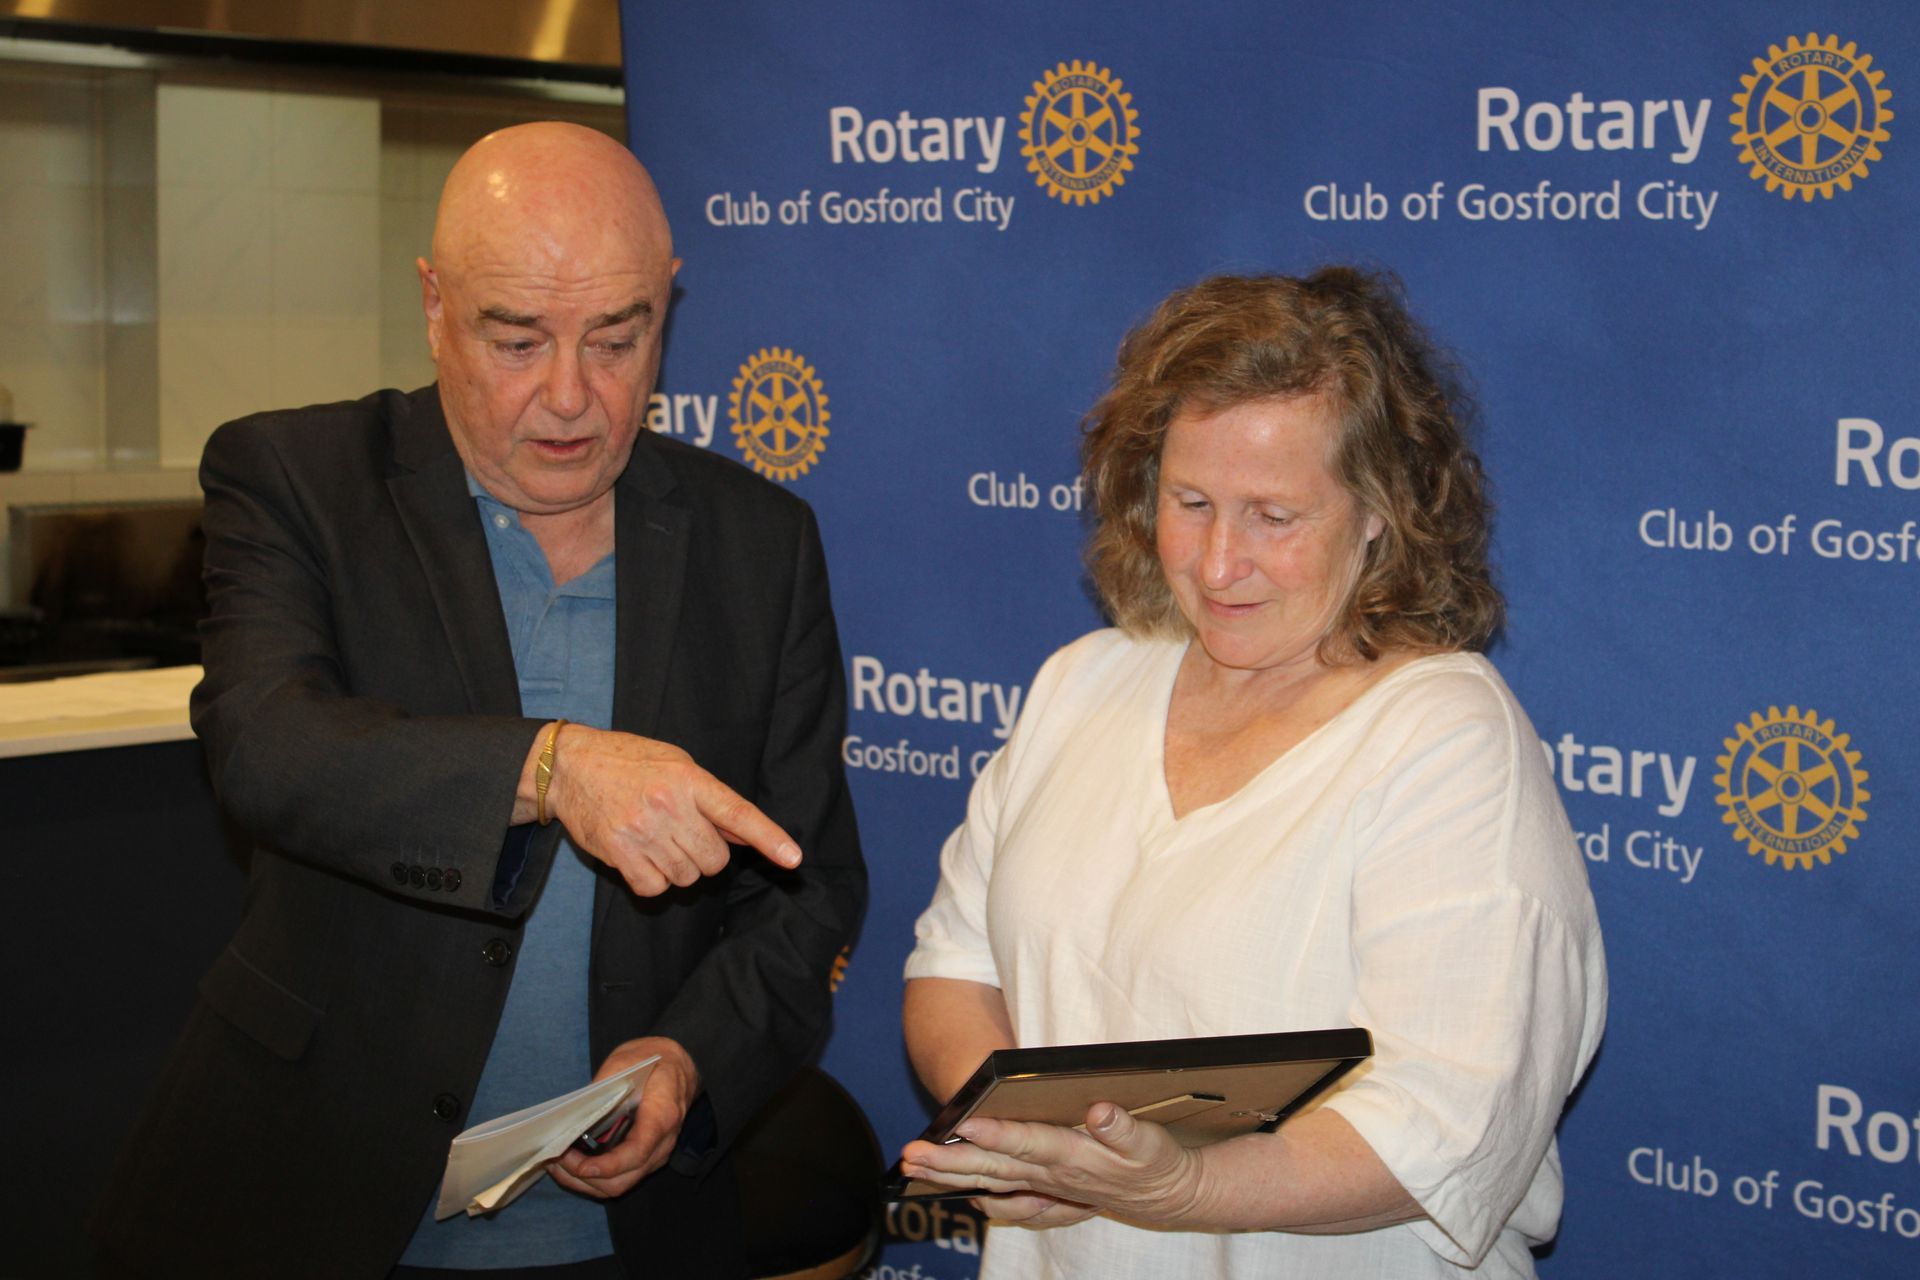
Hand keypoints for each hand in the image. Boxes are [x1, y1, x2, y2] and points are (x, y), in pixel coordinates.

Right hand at [543, 725, 800, 895]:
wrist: (571, 767)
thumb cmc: (630, 762)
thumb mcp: (677, 765)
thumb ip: (711, 800)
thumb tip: (745, 834)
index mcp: (689, 779)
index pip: (738, 813)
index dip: (769, 838)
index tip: (793, 859)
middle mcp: (668, 806)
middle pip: (715, 859)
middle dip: (707, 854)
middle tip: (684, 834)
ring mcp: (643, 832)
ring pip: (687, 877)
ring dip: (680, 867)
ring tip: (658, 839)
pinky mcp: (619, 854)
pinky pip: (656, 888)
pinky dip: (654, 880)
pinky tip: (642, 855)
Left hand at [550, 1037, 699, 1198]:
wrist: (680, 1067)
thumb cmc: (653, 1061)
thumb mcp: (626, 1061)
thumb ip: (602, 1086)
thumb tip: (573, 1113)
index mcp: (662, 1116)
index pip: (636, 1153)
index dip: (607, 1166)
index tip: (580, 1165)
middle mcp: (662, 1144)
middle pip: (623, 1179)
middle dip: (584, 1176)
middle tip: (555, 1156)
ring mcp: (656, 1156)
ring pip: (618, 1185)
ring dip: (583, 1182)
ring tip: (556, 1163)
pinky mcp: (645, 1160)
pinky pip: (619, 1179)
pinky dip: (591, 1178)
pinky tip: (571, 1164)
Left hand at [898, 1102, 1203, 1227]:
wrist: (1166, 1198)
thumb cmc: (1155, 1164)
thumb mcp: (1149, 1143)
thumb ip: (1122, 1128)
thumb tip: (1099, 1111)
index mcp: (1074, 1157)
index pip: (1028, 1143)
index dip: (997, 1135)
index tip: (965, 1125)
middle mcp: (1053, 1177)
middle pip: (994, 1168)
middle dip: (950, 1161)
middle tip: (913, 1154)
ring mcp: (1047, 1188)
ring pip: (991, 1183)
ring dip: (952, 1176)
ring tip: (915, 1167)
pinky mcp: (1049, 1194)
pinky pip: (1007, 1200)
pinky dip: (982, 1197)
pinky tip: (960, 1191)